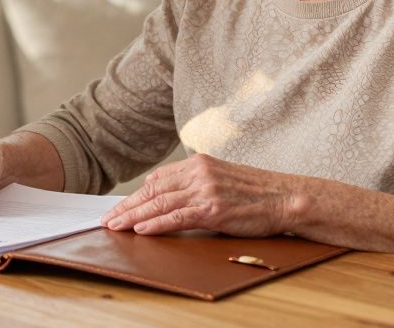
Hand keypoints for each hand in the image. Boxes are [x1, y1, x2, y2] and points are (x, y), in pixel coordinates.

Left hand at [101, 154, 301, 236]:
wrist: (286, 197)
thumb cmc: (256, 193)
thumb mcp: (221, 178)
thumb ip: (194, 183)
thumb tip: (166, 195)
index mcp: (198, 163)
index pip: (157, 179)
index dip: (136, 194)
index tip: (120, 206)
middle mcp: (198, 173)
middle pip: (153, 191)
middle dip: (127, 206)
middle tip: (107, 218)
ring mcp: (205, 190)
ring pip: (159, 204)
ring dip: (133, 216)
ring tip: (115, 226)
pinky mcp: (213, 209)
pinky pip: (177, 217)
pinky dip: (155, 224)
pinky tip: (141, 229)